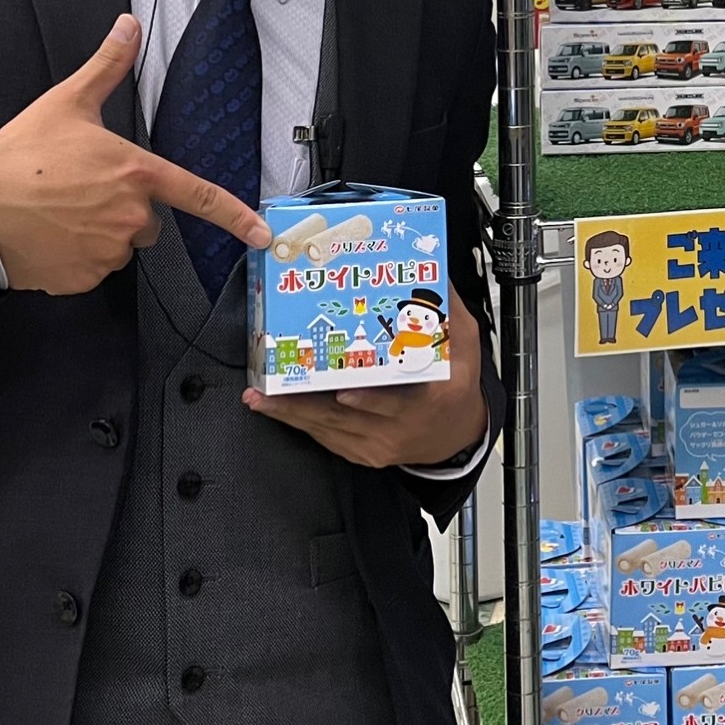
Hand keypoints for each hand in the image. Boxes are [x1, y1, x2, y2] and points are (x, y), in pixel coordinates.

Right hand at [0, 14, 269, 293]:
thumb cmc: (20, 156)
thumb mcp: (68, 102)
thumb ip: (107, 66)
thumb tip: (128, 26)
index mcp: (135, 174)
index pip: (198, 196)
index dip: (235, 217)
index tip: (262, 235)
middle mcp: (129, 217)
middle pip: (147, 219)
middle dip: (123, 207)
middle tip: (81, 189)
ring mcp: (107, 252)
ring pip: (119, 244)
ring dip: (100, 231)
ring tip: (60, 210)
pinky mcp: (83, 277)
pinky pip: (93, 268)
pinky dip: (77, 255)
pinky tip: (51, 235)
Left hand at [245, 284, 488, 468]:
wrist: (455, 436)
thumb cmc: (455, 387)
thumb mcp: (463, 346)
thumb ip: (446, 312)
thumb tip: (428, 270)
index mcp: (428, 399)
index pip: (397, 401)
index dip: (369, 400)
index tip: (343, 391)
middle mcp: (399, 427)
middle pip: (347, 418)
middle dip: (304, 405)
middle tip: (270, 392)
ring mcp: (379, 445)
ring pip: (329, 430)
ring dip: (291, 414)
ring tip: (260, 399)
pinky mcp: (362, 454)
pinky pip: (327, 439)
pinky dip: (300, 424)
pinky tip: (276, 411)